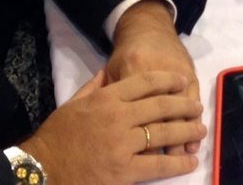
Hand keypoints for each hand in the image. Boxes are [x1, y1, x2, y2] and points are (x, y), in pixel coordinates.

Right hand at [20, 69, 201, 184]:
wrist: (42, 169)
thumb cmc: (57, 136)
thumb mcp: (73, 103)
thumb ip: (95, 86)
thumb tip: (108, 70)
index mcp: (107, 98)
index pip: (145, 83)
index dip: (168, 81)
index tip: (183, 81)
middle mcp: (118, 117)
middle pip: (160, 107)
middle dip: (184, 106)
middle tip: (198, 108)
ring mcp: (122, 145)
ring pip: (163, 134)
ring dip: (186, 132)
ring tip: (200, 130)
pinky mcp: (124, 171)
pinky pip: (157, 165)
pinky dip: (176, 164)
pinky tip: (189, 162)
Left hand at [107, 0, 202, 153]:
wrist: (146, 24)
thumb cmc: (126, 53)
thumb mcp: (112, 72)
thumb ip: (108, 95)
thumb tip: (109, 126)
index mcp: (129, 72)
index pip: (136, 110)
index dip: (140, 135)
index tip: (140, 157)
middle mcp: (153, 73)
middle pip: (160, 112)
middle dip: (166, 139)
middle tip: (168, 161)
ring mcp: (174, 72)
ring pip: (180, 107)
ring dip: (185, 131)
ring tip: (187, 151)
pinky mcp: (189, 71)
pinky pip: (194, 97)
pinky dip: (195, 117)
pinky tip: (196, 135)